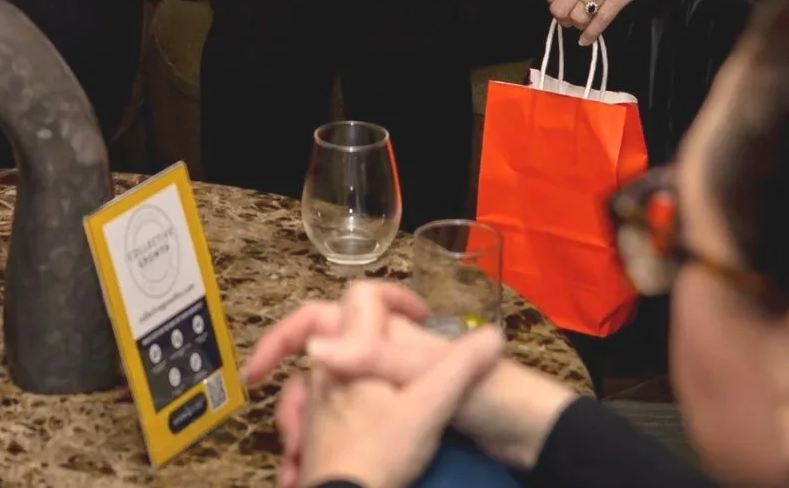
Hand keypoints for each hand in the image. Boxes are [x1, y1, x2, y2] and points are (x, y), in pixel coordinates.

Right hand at [261, 283, 507, 487]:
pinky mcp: (397, 420)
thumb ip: (377, 356)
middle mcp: (381, 356)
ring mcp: (388, 388)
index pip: (320, 317)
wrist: (528, 435)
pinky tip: (319, 476)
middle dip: (295, 405)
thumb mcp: (428, 380)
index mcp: (384, 337)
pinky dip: (328, 452)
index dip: (287, 336)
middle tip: (289, 444)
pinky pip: (345, 429)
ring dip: (308, 432)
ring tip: (303, 468)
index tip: (260, 372)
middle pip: (316, 367)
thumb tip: (316, 347)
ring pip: (326, 402)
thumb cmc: (488, 399)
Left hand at [539, 0, 696, 43]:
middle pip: (559, 8)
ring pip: (577, 17)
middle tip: (569, 16)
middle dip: (562, 17)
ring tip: (581, 24)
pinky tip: (586, 41)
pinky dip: (591, 35)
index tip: (561, 1)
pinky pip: (601, 21)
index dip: (553, 1)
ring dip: (576, 25)